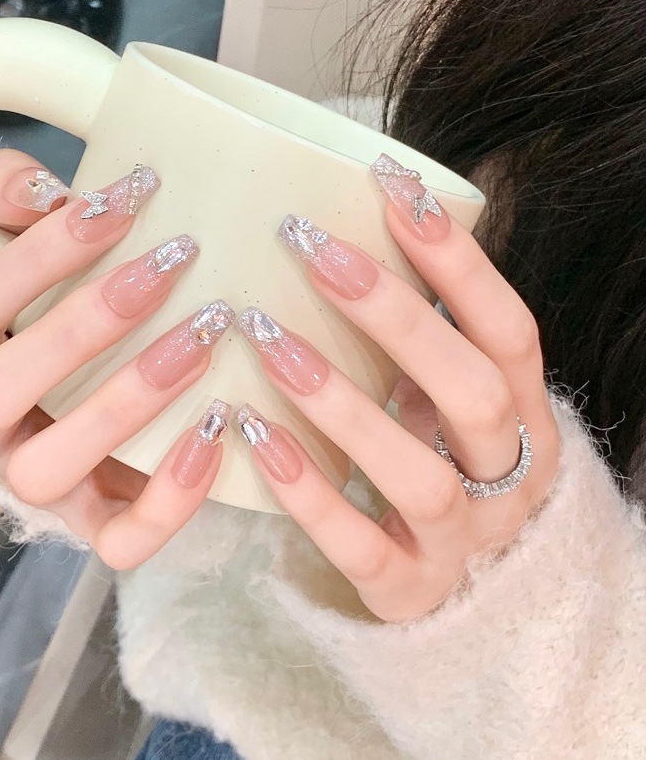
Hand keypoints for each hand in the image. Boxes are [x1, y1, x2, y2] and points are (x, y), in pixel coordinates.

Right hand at [0, 149, 233, 568]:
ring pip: (50, 469)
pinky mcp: (93, 526)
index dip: (40, 252)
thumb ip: (19, 201)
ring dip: (129, 400)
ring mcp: (35, 486)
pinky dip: (171, 495)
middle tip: (173, 262)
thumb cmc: (63, 312)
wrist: (88, 405)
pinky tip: (218, 427)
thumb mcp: (35, 247)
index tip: (125, 200)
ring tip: (204, 337)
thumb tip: (39, 187)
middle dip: (85, 324)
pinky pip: (120, 538)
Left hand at [236, 153, 560, 622]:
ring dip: (341, 401)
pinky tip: (254, 433)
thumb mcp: (442, 392)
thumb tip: (335, 223)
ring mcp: (463, 541)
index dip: (457, 260)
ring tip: (267, 336)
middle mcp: (508, 476)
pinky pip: (359, 545)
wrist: (460, 585)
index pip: (508, 328)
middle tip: (309, 248)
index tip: (392, 188)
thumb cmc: (434, 453)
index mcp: (524, 411)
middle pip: (472, 392)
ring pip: (419, 475)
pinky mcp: (408, 589)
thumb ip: (413, 333)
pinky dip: (307, 490)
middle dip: (393, 314)